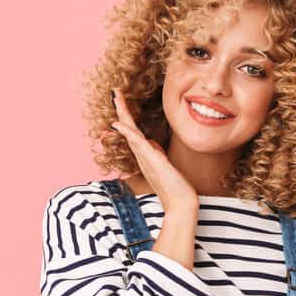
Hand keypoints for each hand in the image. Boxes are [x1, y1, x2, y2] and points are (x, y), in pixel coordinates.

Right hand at [109, 88, 197, 211]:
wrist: (180, 204)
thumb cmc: (174, 187)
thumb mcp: (165, 165)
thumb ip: (156, 154)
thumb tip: (151, 143)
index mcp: (145, 155)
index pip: (133, 131)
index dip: (127, 116)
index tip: (122, 101)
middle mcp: (142, 155)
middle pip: (128, 128)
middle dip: (121, 109)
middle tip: (115, 92)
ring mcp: (146, 158)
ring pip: (130, 132)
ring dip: (122, 114)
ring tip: (116, 98)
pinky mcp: (153, 161)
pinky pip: (138, 143)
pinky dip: (128, 132)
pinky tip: (119, 123)